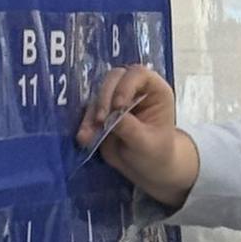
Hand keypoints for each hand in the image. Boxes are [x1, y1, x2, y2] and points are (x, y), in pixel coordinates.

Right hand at [76, 65, 196, 205]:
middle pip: (114, 78)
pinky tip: (84, 138)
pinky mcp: (103, 111)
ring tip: (89, 135)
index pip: (139, 73)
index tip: (118, 106)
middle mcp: (136, 89)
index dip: (126, 85)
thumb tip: (112, 116)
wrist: (147, 168)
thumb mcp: (146, 143)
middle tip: (101, 120)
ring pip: (98, 93)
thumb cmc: (156, 152)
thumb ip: (131, 129)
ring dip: (91, 113)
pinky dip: (86, 123)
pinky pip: (90, 111)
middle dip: (104, 97)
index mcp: (155, 91)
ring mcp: (117, 98)